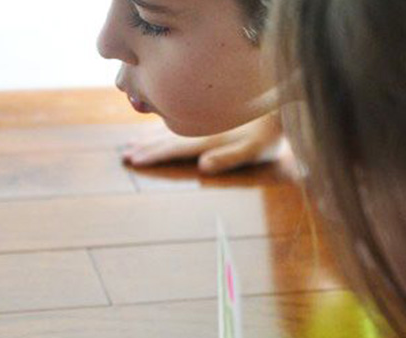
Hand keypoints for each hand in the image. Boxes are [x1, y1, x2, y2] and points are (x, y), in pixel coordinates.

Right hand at [122, 112, 283, 174]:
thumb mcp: (254, 150)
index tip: (134, 161)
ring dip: (148, 138)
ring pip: (167, 130)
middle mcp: (199, 128)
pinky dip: (161, 128)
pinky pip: (176, 123)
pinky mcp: (205, 116)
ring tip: (131, 145)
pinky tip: (154, 130)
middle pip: (165, 139)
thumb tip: (203, 166)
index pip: (174, 148)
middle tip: (125, 156)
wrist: (280, 102)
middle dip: (145, 148)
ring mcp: (200, 121)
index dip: (153, 156)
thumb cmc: (269, 133)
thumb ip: (229, 157)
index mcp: (206, 138)